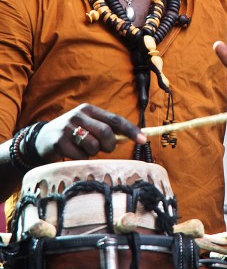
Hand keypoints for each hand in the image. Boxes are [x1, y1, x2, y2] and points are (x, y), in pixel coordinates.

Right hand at [31, 103, 146, 161]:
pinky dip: (81, 158)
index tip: (143, 140)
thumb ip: (107, 128)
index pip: (115, 119)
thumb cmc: (73, 133)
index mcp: (89, 110)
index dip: (131, 130)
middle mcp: (79, 116)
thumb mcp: (88, 124)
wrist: (42, 139)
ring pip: (94, 146)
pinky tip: (72, 153)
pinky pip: (81, 156)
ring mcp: (68, 128)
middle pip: (106, 133)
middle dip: (109, 145)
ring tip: (83, 148)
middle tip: (104, 148)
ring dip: (93, 153)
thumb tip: (135, 135)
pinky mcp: (59, 142)